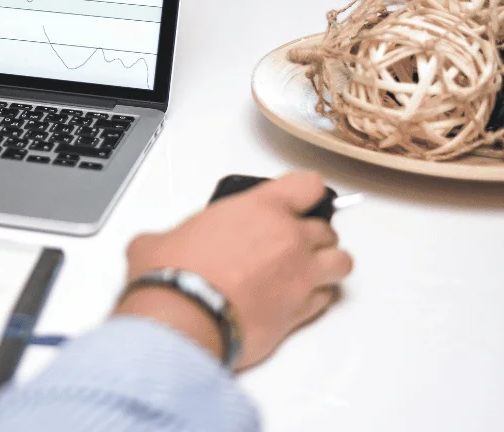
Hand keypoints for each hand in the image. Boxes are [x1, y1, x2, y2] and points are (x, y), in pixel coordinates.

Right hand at [114, 172, 352, 369]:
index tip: (297, 201)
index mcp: (260, 209)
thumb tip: (164, 247)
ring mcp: (301, 277)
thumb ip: (179, 234)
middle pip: (326, 229)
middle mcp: (289, 238)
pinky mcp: (300, 313)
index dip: (305, 193)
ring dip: (326, 264)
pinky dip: (316, 297)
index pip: (308, 186)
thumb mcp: (163, 237)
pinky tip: (294, 299)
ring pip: (340, 263)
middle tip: (287, 244)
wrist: (184, 317)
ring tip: (305, 271)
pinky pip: (325, 299)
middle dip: (311, 235)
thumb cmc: (174, 271)